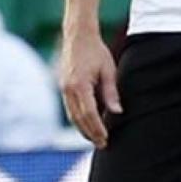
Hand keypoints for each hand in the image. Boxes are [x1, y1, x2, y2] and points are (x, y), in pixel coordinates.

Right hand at [59, 29, 121, 148]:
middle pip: (79, 118)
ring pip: (72, 115)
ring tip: (95, 139)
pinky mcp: (63, 87)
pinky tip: (87, 125)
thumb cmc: (96, 52)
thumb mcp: (108, 70)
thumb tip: (117, 112)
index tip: (106, 138)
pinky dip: (78, 119)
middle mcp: (68, 89)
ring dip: (83, 129)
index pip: (89, 114)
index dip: (97, 128)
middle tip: (102, 144)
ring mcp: (63, 88)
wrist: (78, 36)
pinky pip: (70, 108)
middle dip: (90, 133)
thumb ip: (111, 92)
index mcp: (80, 85)